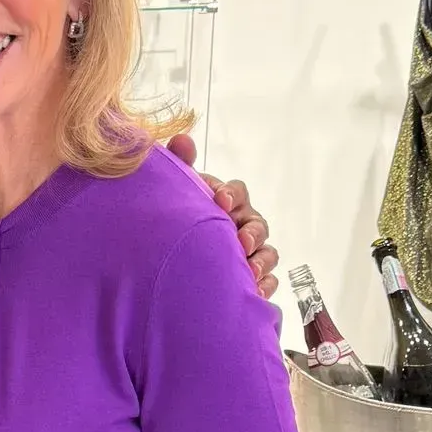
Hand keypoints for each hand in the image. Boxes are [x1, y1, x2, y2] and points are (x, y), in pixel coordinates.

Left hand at [160, 132, 278, 299]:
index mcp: (226, 202)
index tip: (221, 201)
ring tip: (250, 272)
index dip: (233, 194)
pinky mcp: (249, 279)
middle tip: (241, 241)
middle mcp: (242, 225)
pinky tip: (254, 292)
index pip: (238, 191)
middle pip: (258, 224)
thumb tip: (182, 139)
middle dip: (252, 232)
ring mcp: (248, 253)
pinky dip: (264, 286)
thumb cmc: (178, 219)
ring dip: (262, 261)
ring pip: (267, 254)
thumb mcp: (176, 192)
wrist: (164, 260)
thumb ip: (179, 165)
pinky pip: (267, 282)